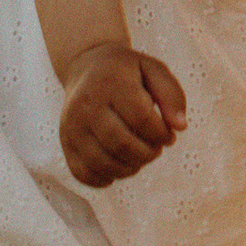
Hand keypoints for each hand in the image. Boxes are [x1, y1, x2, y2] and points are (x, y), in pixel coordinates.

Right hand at [58, 43, 186, 186]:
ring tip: (140, 157)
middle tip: (156, 149)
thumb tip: (180, 127)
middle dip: (147, 154)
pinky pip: (83, 173)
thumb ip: (172, 95)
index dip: (162, 134)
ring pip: (102, 163)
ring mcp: (71, 126)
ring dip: (130, 168)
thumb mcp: (153, 70)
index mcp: (110, 82)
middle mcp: (85, 104)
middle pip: (121, 144)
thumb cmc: (126, 72)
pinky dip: (105, 178)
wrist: (86, 67)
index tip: (169, 136)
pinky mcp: (65, 142)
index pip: (141, 119)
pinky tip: (119, 167)